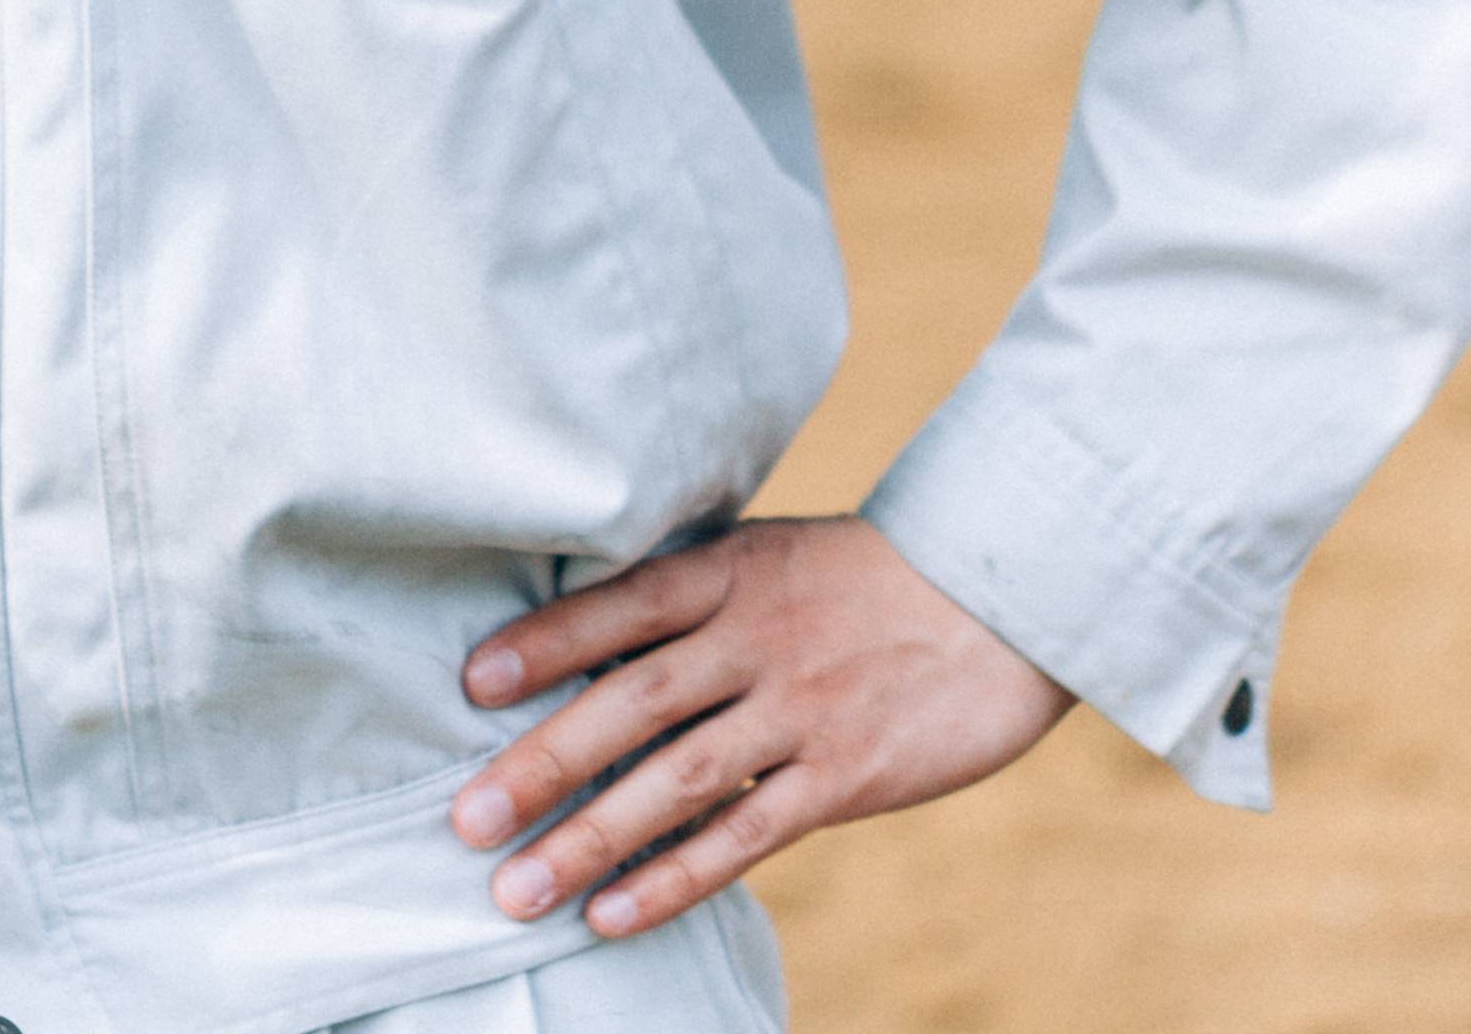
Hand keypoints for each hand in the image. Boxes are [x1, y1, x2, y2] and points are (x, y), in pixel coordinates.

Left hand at [448, 516, 1074, 940]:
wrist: (1005, 599)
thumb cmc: (870, 579)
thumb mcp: (778, 556)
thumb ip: (696, 593)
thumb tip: (585, 632)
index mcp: (735, 573)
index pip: (624, 605)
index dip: (547, 642)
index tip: (472, 684)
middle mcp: (759, 640)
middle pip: (632, 703)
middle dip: (541, 764)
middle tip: (465, 819)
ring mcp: (802, 712)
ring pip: (677, 783)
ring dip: (589, 840)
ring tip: (515, 889)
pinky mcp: (845, 777)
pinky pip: (745, 837)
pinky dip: (674, 879)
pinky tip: (612, 914)